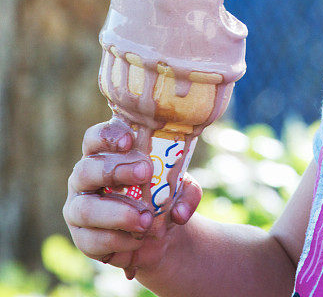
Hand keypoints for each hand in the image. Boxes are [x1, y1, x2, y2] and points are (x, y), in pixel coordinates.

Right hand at [63, 118, 201, 270]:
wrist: (158, 233)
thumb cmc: (161, 195)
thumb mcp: (180, 188)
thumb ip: (186, 194)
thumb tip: (180, 212)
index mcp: (105, 155)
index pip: (94, 138)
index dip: (107, 136)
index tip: (129, 140)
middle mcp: (86, 178)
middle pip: (86, 169)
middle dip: (116, 170)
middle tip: (145, 172)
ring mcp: (79, 208)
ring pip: (85, 208)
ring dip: (118, 213)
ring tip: (146, 219)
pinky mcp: (82, 237)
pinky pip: (91, 240)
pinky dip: (118, 241)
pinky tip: (137, 239)